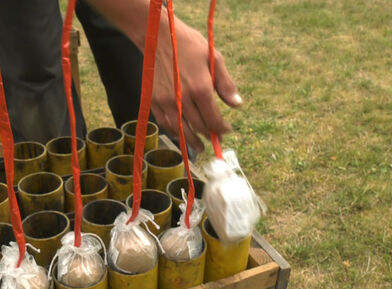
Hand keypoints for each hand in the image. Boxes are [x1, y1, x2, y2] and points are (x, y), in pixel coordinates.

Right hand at [151, 15, 240, 152]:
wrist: (157, 37)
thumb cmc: (188, 44)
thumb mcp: (213, 58)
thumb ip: (225, 84)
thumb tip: (237, 105)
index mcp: (201, 88)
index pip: (214, 118)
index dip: (222, 128)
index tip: (227, 130)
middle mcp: (183, 99)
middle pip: (199, 126)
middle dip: (210, 134)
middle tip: (216, 138)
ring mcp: (166, 102)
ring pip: (181, 130)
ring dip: (192, 141)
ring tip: (200, 147)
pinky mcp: (154, 101)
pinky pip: (165, 123)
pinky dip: (174, 132)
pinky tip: (181, 135)